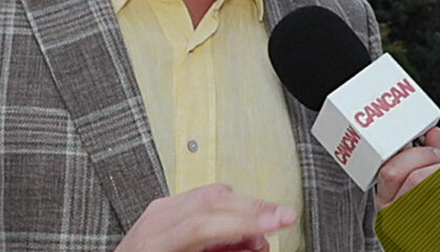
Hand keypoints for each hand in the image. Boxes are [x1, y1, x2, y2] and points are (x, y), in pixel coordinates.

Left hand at [113, 183, 297, 251]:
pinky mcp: (165, 208)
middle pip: (213, 199)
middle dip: (254, 208)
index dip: (245, 220)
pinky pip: (203, 199)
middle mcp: (156, 219)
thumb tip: (254, 247)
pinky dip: (228, 209)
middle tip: (284, 217)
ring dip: (244, 208)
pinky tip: (241, 227)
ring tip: (263, 231)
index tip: (276, 222)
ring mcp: (160, 209)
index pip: (206, 221)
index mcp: (155, 241)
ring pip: (212, 194)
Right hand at [375, 127, 439, 248]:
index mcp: (385, 201)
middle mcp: (393, 218)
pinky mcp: (431, 244)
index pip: (391, 171)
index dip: (419, 156)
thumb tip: (433, 133)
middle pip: (418, 180)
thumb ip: (423, 161)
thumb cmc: (427, 219)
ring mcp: (410, 233)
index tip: (437, 154)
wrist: (429, 250)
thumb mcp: (418, 191)